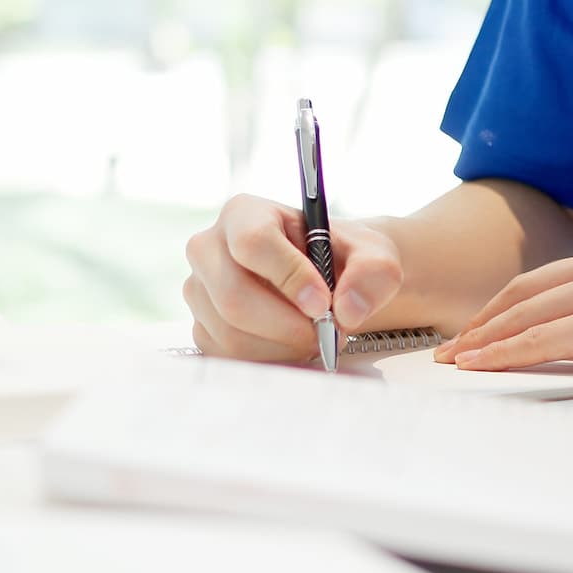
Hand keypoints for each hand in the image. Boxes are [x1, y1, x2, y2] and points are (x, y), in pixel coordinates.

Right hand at [183, 194, 402, 360]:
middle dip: (286, 325)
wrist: (329, 281)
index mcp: (244, 213)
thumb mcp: (373, 254)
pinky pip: (230, 355)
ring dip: (283, 346)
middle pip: (233, 295)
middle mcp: (210, 247)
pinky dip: (270, 358)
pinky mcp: (203, 326)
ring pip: (231, 332)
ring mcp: (200, 290)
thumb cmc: (344, 259)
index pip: (253, 243)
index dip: (289, 277)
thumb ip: (373, 272)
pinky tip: (293, 343)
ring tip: (316, 335)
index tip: (322, 303)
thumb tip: (347, 309)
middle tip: (327, 332)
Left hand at [434, 234, 572, 369]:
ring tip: (456, 359)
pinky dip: (506, 352)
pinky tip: (483, 364)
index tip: (477, 330)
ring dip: (485, 337)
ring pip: (527, 312)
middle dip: (483, 321)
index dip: (504, 307)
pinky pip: (543, 337)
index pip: (546, 280)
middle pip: (526, 291)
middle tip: (453, 346)